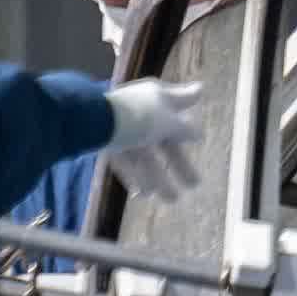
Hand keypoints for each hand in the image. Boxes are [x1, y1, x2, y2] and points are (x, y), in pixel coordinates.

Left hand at [101, 79, 211, 204]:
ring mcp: (124, 126)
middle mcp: (142, 109)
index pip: (179, 98)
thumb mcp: (170, 124)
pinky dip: (135, 175)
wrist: (95, 122)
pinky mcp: (107, 142)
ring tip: (172, 199)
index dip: (190, 100)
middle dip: (180, 163)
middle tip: (195, 184)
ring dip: (159, 177)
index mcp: (158, 97)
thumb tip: (199, 133)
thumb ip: (186, 129)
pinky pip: (126, 161)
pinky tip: (143, 194)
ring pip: (146, 154)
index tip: (201, 96)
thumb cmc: (141, 117)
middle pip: (166, 138)